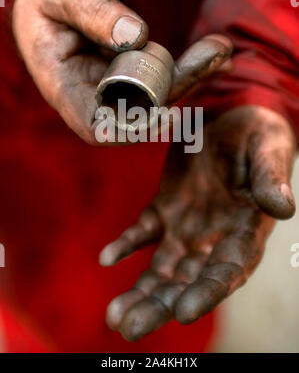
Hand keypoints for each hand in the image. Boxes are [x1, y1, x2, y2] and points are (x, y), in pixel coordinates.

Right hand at [12, 0, 231, 143]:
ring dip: (190, 75)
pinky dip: (188, 68)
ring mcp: (111, 86)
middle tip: (214, 55)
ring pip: (155, 94)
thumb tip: (137, 36)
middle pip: (138, 110)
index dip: (131, 131)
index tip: (167, 115)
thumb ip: (93, 11)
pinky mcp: (127, 73)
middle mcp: (90, 95)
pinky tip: (217, 55)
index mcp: (63, 86)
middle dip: (178, 87)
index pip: (96, 127)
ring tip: (221, 48)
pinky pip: (159, 77)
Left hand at [100, 105, 295, 340]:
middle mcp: (214, 239)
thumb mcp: (267, 150)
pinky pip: (144, 232)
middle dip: (159, 307)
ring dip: (139, 291)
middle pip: (186, 282)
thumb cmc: (257, 135)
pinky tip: (107, 257)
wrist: (231, 119)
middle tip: (128, 328)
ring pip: (162, 269)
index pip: (227, 271)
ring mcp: (187, 228)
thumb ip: (270, 178)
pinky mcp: (166, 210)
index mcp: (244, 231)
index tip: (183, 312)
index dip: (207, 292)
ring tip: (114, 316)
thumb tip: (283, 208)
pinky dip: (126, 245)